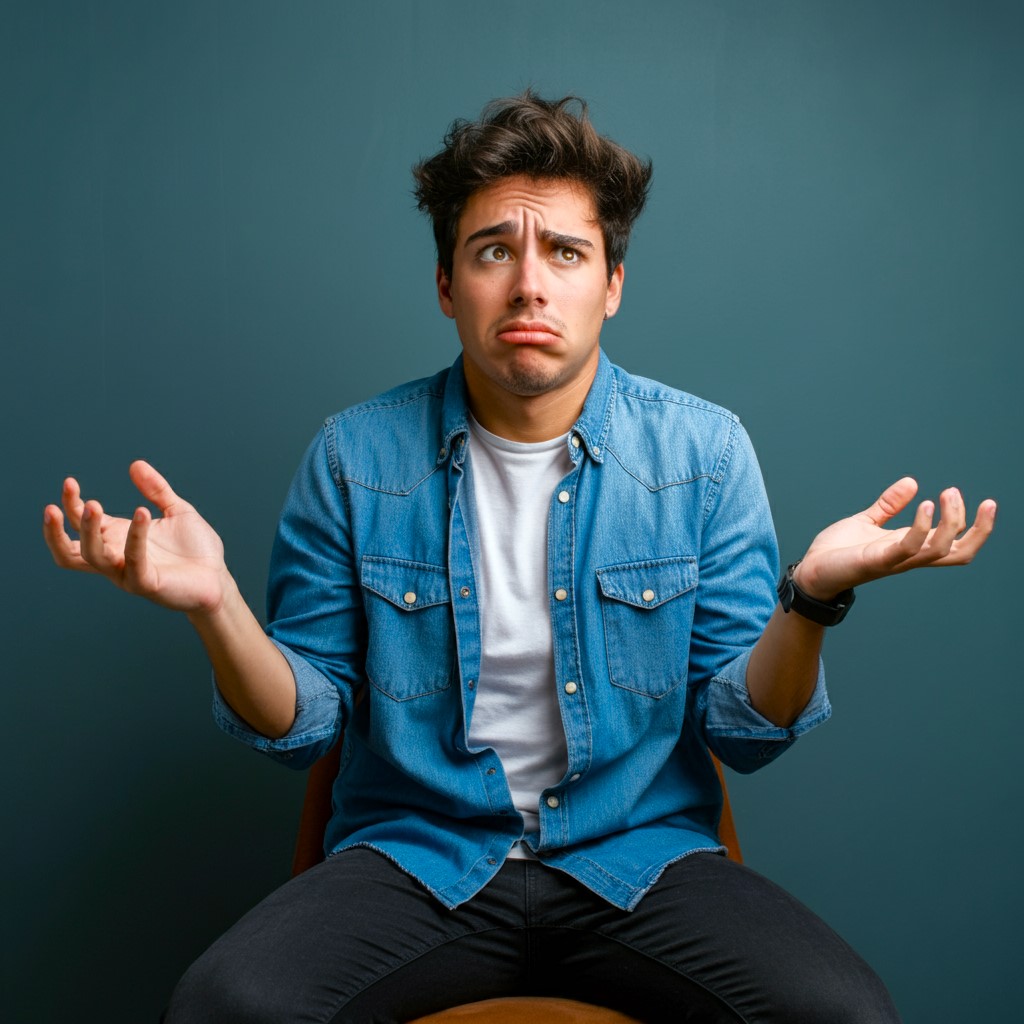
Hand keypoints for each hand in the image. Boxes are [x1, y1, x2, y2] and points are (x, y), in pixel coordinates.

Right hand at [43, 460, 231, 612]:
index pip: (79, 524)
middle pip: (69, 550)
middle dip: (57, 529)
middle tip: (54, 505)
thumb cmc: (195, 549)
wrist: (218, 578)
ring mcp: (128, 572)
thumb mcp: (176, 511)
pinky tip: (142, 512)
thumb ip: (156, 490)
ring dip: (88, 531)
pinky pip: (133, 561)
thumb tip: (135, 464)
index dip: (70, 504)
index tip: (70, 482)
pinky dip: (135, 536)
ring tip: (92, 505)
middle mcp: (115, 557)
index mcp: (117, 538)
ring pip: (92, 557)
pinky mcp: (147, 583)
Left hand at [794, 477, 996, 600]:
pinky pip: (908, 548)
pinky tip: (924, 505)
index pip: (957, 542)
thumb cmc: (838, 551)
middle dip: (978, 528)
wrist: (810, 570)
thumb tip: (912, 482)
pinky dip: (921, 528)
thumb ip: (889, 505)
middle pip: (960, 552)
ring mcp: (895, 560)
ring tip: (945, 494)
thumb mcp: (867, 521)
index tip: (984, 501)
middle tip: (967, 495)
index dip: (976, 525)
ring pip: (940, 550)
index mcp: (911, 547)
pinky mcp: (877, 561)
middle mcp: (910, 557)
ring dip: (950, 522)